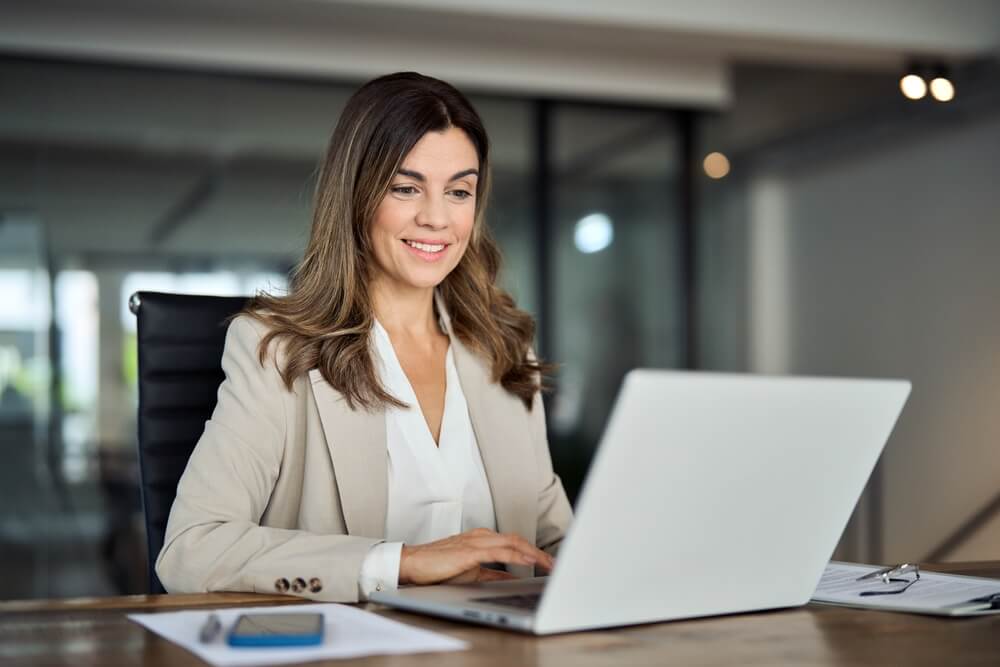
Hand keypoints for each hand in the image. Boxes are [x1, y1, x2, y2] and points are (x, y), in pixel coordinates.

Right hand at [398, 528, 554, 585]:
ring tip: (549, 564)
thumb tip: (513, 580)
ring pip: (513, 543)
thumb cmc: (438, 567)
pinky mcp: (470, 551)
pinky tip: (529, 562)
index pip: (515, 543)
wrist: (413, 564)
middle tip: (555, 564)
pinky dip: (518, 555)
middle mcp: (482, 536)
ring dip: (534, 554)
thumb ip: (494, 575)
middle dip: (540, 552)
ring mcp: (476, 541)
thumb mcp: (473, 572)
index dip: (534, 552)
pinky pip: (500, 551)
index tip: (549, 563)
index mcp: (482, 539)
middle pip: (518, 540)